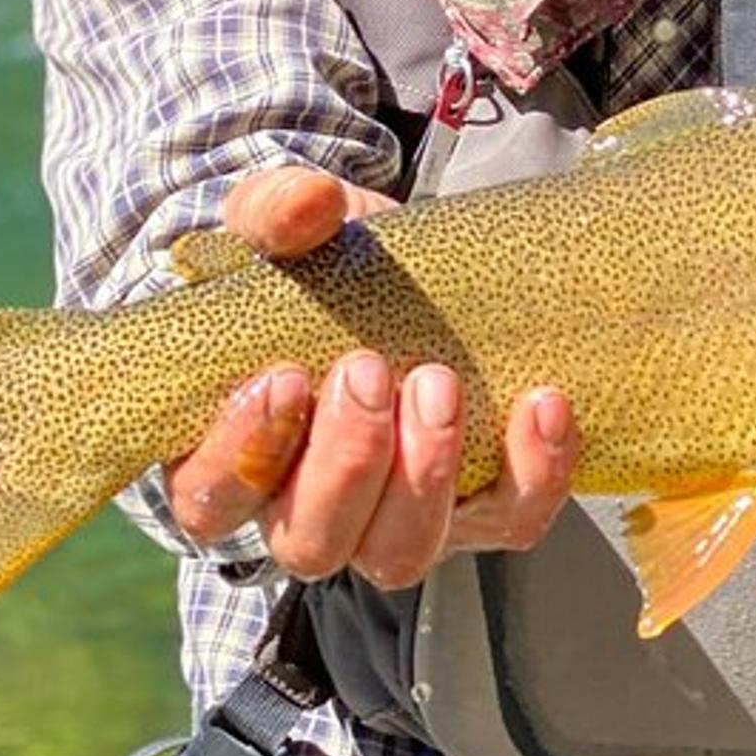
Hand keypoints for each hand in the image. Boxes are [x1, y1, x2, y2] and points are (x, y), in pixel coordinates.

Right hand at [164, 167, 581, 586]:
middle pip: (312, 541)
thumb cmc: (315, 270)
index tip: (285, 377)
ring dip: (425, 474)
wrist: (404, 277)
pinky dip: (533, 472)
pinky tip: (542, 403)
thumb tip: (311, 203)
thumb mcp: (282, 229)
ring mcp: (396, 520)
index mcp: (233, 459)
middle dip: (346, 463)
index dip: (243, 453)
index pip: (212, 497)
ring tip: (441, 383)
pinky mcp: (480, 510)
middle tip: (369, 370)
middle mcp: (308, 511)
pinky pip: (511, 521)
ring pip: (402, 552)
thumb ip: (275, 212)